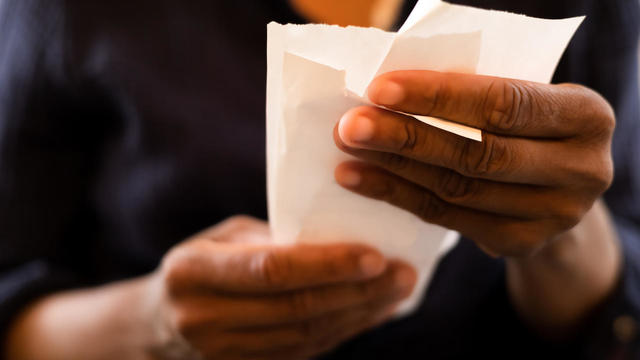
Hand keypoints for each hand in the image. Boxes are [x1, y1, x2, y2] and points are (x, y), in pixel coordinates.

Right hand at [146, 216, 415, 359]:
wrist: (158, 325)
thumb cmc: (198, 265)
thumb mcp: (222, 238)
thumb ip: (272, 238)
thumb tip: (339, 236)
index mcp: (194, 272)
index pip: (271, 270)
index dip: (327, 265)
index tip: (375, 255)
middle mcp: (206, 318)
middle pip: (298, 308)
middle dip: (359, 292)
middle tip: (403, 273)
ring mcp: (225, 353)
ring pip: (308, 335)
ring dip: (360, 315)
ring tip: (398, 291)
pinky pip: (306, 351)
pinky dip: (345, 331)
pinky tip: (373, 312)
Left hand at [334, 70, 614, 257]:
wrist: (554, 185)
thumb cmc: (526, 125)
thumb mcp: (521, 99)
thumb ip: (476, 97)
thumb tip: (386, 95)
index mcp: (586, 116)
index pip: (505, 104)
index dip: (439, 97)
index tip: (380, 90)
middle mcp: (583, 170)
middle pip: (479, 153)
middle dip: (406, 137)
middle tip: (351, 125)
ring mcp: (555, 215)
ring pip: (458, 190)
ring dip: (393, 168)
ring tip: (347, 149)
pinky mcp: (521, 243)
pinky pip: (447, 218)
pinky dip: (398, 196)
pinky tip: (359, 179)